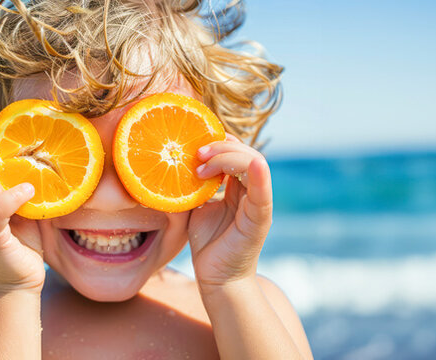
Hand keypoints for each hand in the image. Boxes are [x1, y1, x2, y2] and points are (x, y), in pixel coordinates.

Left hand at [187, 135, 272, 287]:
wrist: (216, 278)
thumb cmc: (207, 243)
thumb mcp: (196, 207)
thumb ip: (193, 187)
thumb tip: (172, 165)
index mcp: (239, 188)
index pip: (236, 153)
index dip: (220, 143)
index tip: (195, 145)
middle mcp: (252, 192)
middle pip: (246, 153)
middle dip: (221, 146)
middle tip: (196, 151)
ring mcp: (258, 204)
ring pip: (254, 164)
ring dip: (227, 156)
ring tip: (201, 162)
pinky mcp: (259, 219)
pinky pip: (263, 193)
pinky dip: (260, 175)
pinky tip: (254, 164)